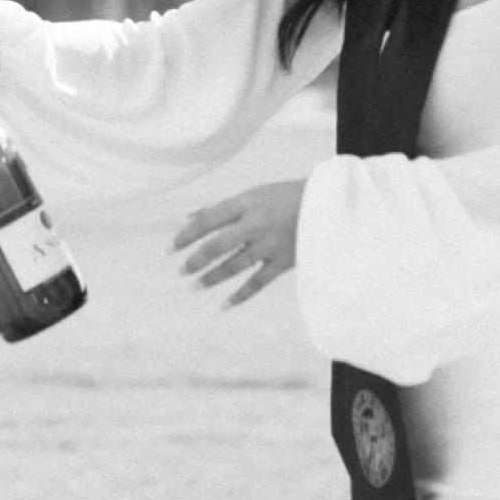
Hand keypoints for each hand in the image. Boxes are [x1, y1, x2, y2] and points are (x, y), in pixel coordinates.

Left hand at [172, 179, 306, 307]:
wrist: (330, 205)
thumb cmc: (286, 197)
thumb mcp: (255, 194)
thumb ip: (222, 207)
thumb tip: (189, 217)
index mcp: (247, 203)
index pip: (208, 220)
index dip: (186, 235)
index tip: (170, 249)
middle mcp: (256, 224)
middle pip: (218, 245)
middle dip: (196, 260)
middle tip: (181, 271)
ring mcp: (270, 244)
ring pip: (234, 265)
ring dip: (212, 277)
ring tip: (194, 286)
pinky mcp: (284, 262)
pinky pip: (258, 282)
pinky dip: (241, 295)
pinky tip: (224, 305)